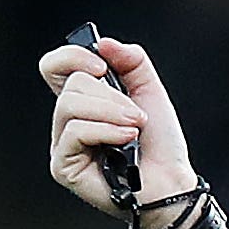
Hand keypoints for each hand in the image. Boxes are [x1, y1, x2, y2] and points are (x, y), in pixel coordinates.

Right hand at [38, 36, 197, 223]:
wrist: (173, 184)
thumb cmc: (160, 147)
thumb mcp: (151, 94)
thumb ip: (132, 63)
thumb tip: (104, 43)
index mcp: (84, 101)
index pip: (55, 67)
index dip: (72, 57)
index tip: (103, 66)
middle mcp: (68, 121)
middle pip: (71, 84)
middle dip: (111, 97)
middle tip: (136, 115)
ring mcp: (63, 143)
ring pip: (71, 105)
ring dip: (111, 113)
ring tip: (134, 129)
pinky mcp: (63, 165)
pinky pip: (75, 131)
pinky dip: (106, 131)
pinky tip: (125, 141)